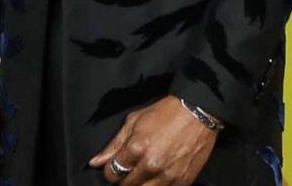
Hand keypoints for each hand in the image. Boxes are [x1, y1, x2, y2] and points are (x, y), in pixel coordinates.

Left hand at [90, 96, 217, 184]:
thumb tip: (94, 162)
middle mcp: (150, 165)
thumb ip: (114, 144)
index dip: (110, 170)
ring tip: (142, 175)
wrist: (197, 113)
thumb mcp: (134, 121)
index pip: (112, 173)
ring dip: (140, 185)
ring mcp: (167, 176)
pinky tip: (157, 177)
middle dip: (124, 179)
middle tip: (129, 170)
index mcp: (136, 149)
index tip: (115, 166)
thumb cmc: (164, 113)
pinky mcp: (182, 182)